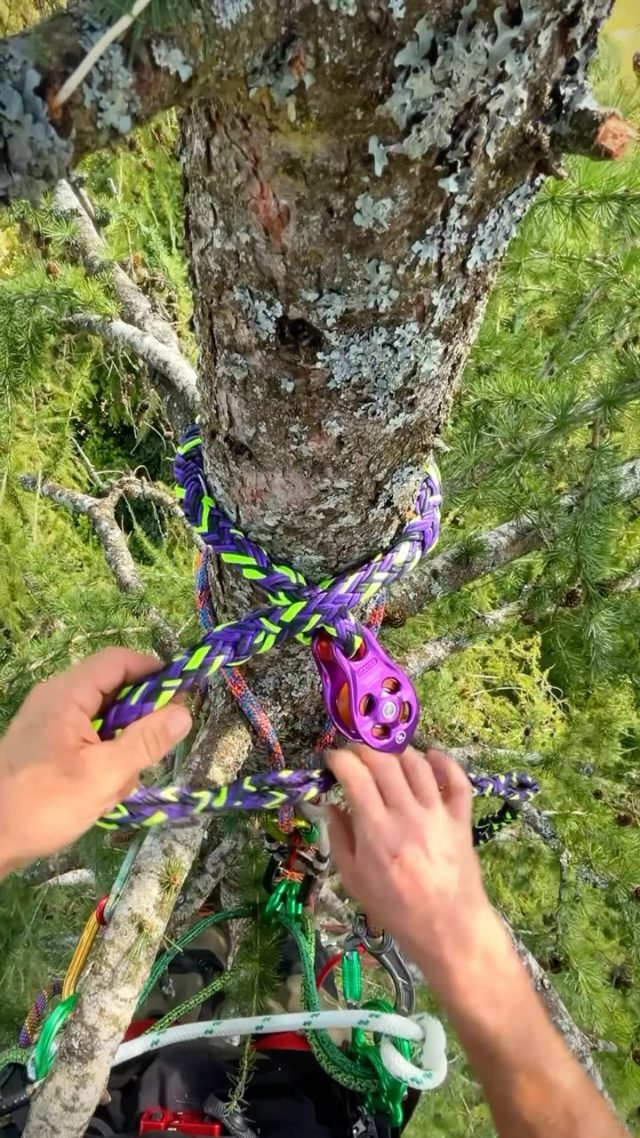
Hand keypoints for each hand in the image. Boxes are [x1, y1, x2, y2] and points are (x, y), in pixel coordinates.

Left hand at [0, 648, 191, 871]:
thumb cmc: (43, 805)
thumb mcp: (104, 776)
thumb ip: (146, 742)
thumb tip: (185, 712)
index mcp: (66, 694)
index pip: (119, 661)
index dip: (154, 672)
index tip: (183, 697)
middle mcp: (56, 697)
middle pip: (114, 689)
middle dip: (137, 724)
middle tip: (146, 758)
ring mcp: (50, 720)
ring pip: (105, 718)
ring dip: (120, 749)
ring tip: (115, 786)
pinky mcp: (47, 742)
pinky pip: (89, 737)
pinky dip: (103, 759)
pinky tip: (101, 791)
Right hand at [327, 745, 499, 1001]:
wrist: (448, 928)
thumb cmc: (395, 909)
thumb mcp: (353, 880)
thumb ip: (339, 838)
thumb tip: (330, 805)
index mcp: (377, 832)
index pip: (356, 776)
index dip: (339, 759)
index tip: (331, 759)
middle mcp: (407, 815)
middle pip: (384, 762)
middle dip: (363, 749)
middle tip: (353, 754)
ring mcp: (437, 814)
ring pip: (417, 763)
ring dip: (397, 751)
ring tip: (385, 756)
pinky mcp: (461, 818)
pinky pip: (457, 780)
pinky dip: (443, 761)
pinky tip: (429, 756)